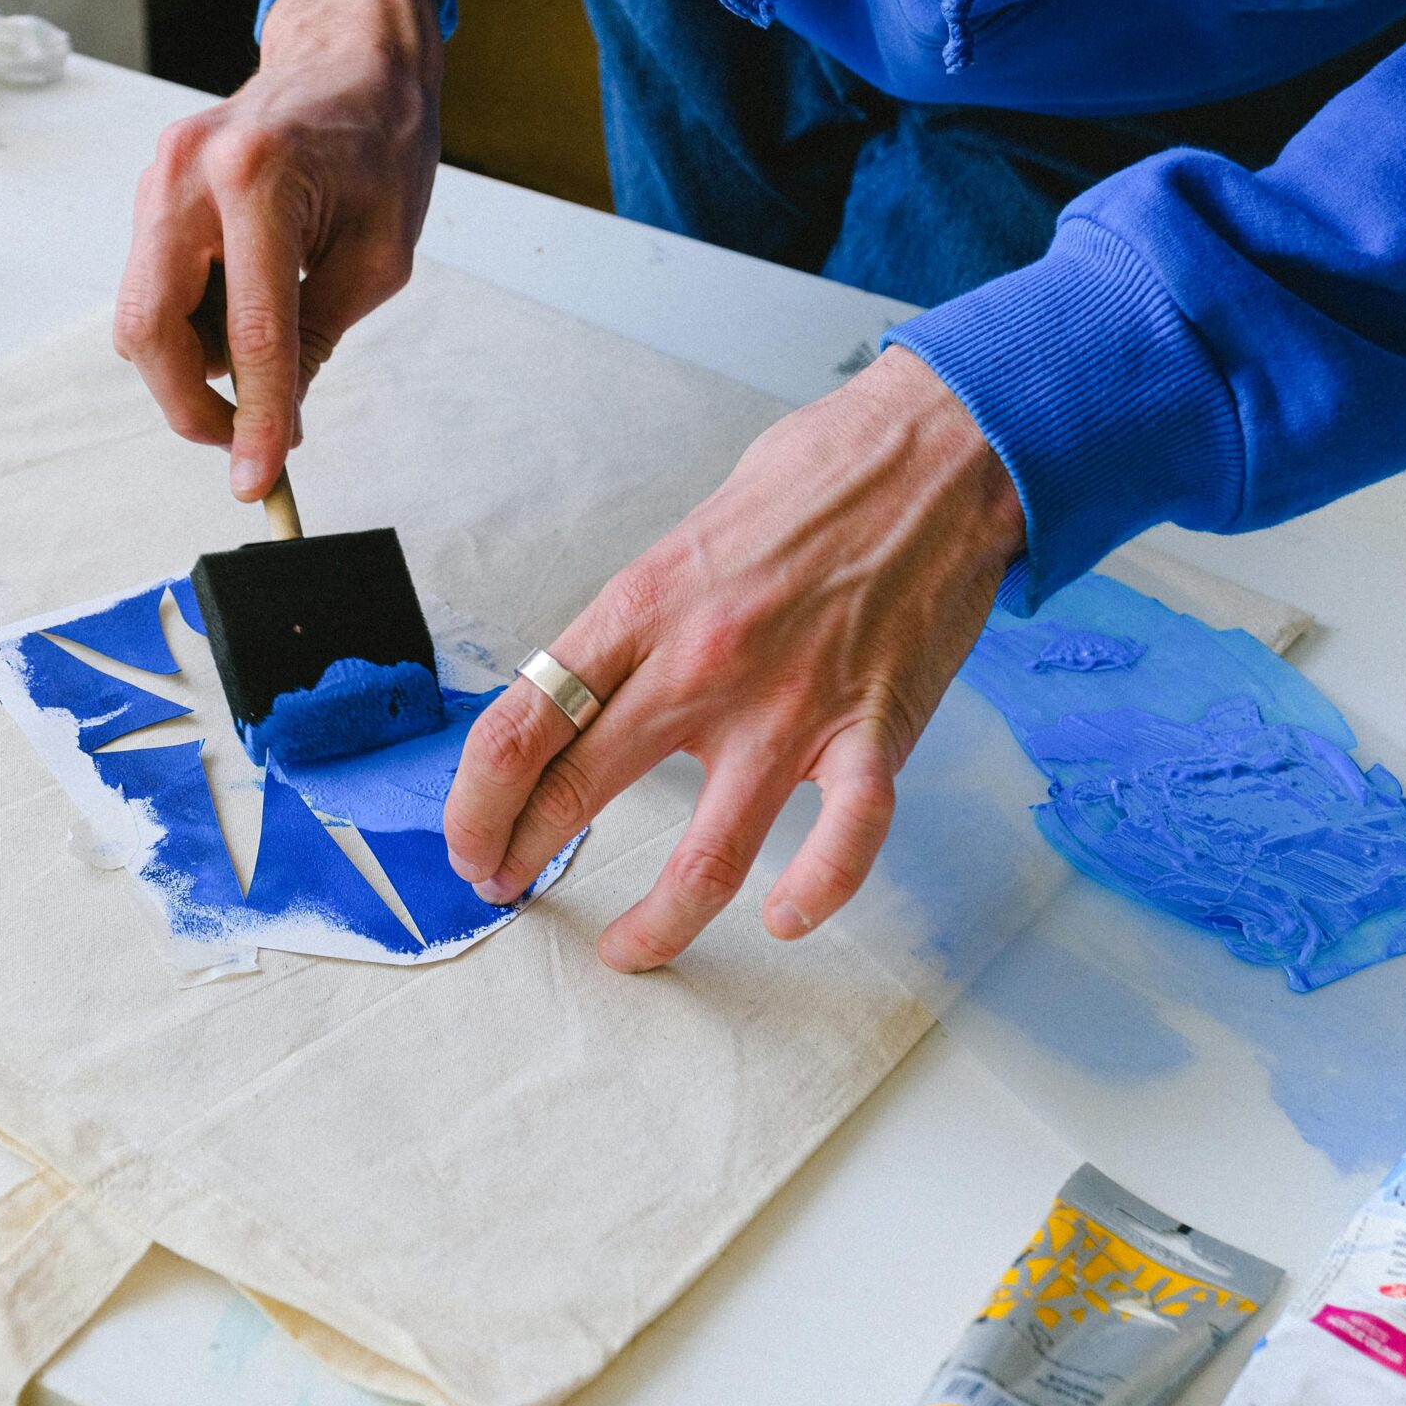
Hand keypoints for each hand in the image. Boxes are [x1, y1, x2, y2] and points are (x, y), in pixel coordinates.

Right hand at [114, 0, 443, 499]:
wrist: (348, 57)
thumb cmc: (378, 141)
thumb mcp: (378, 256)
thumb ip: (317, 338)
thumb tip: (274, 421)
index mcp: (260, 179)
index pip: (249, 331)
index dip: (254, 417)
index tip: (256, 478)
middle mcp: (188, 173)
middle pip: (150, 330)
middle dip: (189, 402)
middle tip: (241, 436)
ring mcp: (158, 177)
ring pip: (141, 315)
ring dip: (193, 358)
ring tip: (263, 335)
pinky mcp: (150, 190)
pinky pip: (151, 285)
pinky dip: (191, 320)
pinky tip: (241, 302)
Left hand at [442, 347, 1026, 970]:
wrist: (937, 453)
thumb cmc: (809, 488)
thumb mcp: (683, 542)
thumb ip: (636, 627)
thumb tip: (579, 698)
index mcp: (641, 608)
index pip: (522, 724)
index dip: (475, 802)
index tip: (468, 840)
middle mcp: (701, 663)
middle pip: (578, 788)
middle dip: (521, 854)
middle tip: (502, 885)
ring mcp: (790, 704)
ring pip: (707, 855)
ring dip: (655, 922)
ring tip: (625, 952)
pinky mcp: (873, 729)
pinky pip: (845, 837)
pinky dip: (816, 891)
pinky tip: (783, 919)